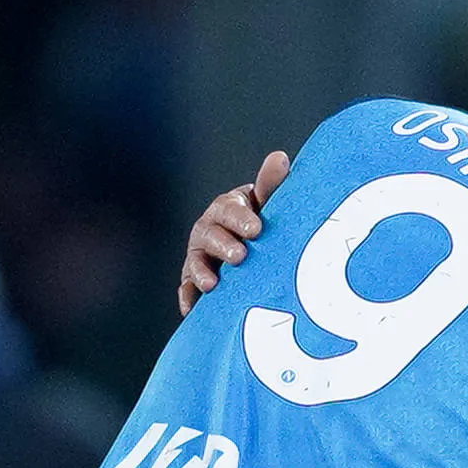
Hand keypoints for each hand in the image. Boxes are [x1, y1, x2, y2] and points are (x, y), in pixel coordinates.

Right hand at [177, 150, 289, 314]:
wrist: (254, 250)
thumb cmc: (262, 223)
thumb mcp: (267, 204)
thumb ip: (270, 185)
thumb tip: (280, 158)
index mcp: (227, 209)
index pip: (229, 209)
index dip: (240, 218)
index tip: (256, 229)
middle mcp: (209, 230)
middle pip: (210, 235)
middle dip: (223, 245)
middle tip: (240, 256)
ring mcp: (200, 256)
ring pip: (196, 262)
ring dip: (201, 272)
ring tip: (212, 284)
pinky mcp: (195, 280)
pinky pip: (187, 288)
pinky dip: (188, 298)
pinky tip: (191, 309)